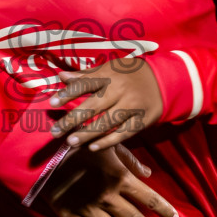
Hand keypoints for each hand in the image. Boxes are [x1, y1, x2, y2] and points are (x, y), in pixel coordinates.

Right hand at [46, 145, 178, 216]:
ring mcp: (89, 209)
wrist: (42, 151)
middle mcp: (108, 197)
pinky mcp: (70, 216)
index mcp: (120, 178)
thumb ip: (129, 160)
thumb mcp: (107, 145)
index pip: (149, 197)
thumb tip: (148, 173)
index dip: (164, 209)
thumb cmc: (77, 143)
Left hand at [49, 59, 163, 151]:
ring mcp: (132, 105)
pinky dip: (108, 141)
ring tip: (70, 142)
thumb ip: (85, 75)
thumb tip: (61, 76)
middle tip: (55, 132)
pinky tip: (93, 147)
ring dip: (88, 133)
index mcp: (109, 75)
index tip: (52, 104)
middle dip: (72, 119)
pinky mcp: (142, 119)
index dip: (68, 93)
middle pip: (93, 106)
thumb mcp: (110, 69)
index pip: (86, 84)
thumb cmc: (130, 75)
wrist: (164, 80)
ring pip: (107, 122)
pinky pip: (124, 133)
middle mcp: (120, 90)